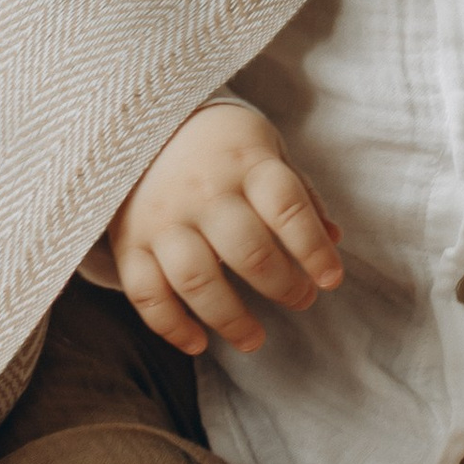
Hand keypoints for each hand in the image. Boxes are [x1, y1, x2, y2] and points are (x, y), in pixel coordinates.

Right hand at [77, 99, 342, 358]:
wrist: (141, 119)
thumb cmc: (222, 144)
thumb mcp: (267, 149)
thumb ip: (299, 194)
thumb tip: (334, 240)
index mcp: (245, 161)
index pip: (288, 209)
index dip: (314, 250)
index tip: (331, 280)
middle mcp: (203, 190)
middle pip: (247, 251)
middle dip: (282, 286)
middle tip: (302, 300)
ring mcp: (162, 217)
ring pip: (196, 280)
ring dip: (230, 318)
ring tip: (254, 339)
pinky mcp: (129, 240)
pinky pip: (146, 293)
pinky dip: (170, 326)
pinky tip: (198, 344)